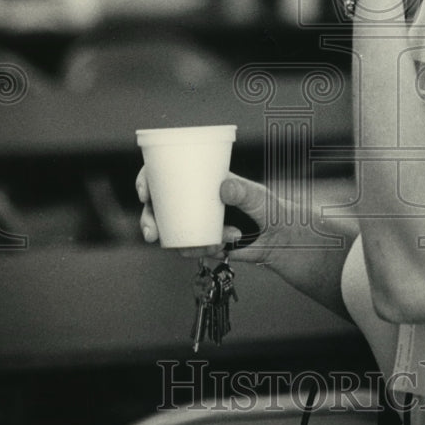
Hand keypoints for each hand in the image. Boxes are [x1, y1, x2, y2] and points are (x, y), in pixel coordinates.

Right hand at [136, 167, 283, 262]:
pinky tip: (221, 246)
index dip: (148, 180)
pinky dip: (199, 250)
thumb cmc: (271, 210)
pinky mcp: (202, 242)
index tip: (144, 192)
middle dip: (148, 219)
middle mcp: (195, 200)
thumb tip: (224, 187)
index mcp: (203, 180)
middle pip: (158, 206)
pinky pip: (188, 248)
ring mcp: (196, 222)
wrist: (281, 241)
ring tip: (208, 244)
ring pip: (169, 230)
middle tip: (152, 233)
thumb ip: (245, 192)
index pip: (167, 173)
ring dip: (178, 241)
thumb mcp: (260, 198)